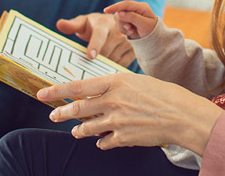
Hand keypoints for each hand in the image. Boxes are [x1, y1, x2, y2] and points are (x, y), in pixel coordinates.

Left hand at [37, 73, 223, 153]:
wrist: (182, 115)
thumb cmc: (163, 94)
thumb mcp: (136, 82)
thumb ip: (114, 88)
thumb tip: (97, 95)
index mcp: (115, 82)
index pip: (78, 86)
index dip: (57, 90)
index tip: (42, 93)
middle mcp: (112, 100)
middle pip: (77, 108)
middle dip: (62, 113)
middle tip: (53, 115)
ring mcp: (117, 120)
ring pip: (87, 128)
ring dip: (79, 130)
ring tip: (76, 131)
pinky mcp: (123, 137)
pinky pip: (103, 141)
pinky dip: (101, 141)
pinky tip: (102, 140)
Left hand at [56, 13, 135, 66]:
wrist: (113, 24)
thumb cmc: (93, 25)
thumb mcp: (82, 23)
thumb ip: (71, 25)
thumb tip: (59, 24)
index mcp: (103, 24)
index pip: (99, 35)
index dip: (95, 46)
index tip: (90, 56)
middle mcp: (118, 31)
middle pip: (105, 52)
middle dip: (96, 59)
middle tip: (89, 62)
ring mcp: (127, 41)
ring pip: (113, 59)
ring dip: (104, 63)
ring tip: (99, 61)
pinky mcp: (133, 50)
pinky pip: (121, 64)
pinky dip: (113, 66)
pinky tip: (108, 63)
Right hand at [102, 0, 158, 38]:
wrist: (154, 39)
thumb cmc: (152, 31)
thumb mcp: (144, 24)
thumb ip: (132, 17)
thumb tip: (119, 13)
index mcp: (141, 7)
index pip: (126, 4)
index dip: (115, 6)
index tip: (106, 10)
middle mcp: (135, 9)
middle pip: (120, 12)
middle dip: (122, 22)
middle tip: (130, 29)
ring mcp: (131, 14)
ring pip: (118, 19)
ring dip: (123, 27)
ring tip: (132, 31)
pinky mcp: (127, 21)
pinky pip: (119, 25)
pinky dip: (123, 30)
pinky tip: (132, 32)